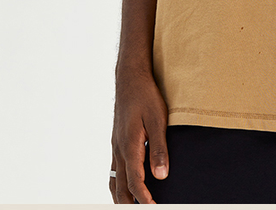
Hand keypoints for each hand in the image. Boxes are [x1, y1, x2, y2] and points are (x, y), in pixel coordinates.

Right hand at [110, 69, 169, 203]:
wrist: (130, 78)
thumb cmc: (145, 95)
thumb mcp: (158, 119)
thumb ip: (159, 148)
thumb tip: (161, 175)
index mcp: (129, 146)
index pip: (135, 182)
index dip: (145, 200)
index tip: (155, 209)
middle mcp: (119, 150)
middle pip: (121, 188)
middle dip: (131, 205)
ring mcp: (116, 146)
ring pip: (114, 181)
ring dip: (122, 198)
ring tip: (133, 207)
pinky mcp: (117, 142)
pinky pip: (114, 170)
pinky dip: (118, 185)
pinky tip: (125, 187)